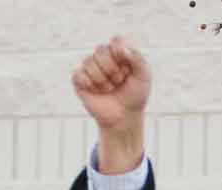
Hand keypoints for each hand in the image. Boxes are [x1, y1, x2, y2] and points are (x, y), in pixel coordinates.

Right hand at [71, 36, 150, 171]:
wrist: (124, 117)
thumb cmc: (135, 95)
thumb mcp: (144, 76)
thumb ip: (137, 58)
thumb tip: (120, 48)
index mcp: (118, 51)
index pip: (116, 41)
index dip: (121, 54)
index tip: (128, 69)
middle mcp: (103, 56)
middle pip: (101, 50)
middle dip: (112, 69)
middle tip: (119, 81)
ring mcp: (90, 67)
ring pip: (89, 61)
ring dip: (102, 79)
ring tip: (109, 88)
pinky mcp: (79, 80)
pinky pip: (78, 74)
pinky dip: (89, 84)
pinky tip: (96, 91)